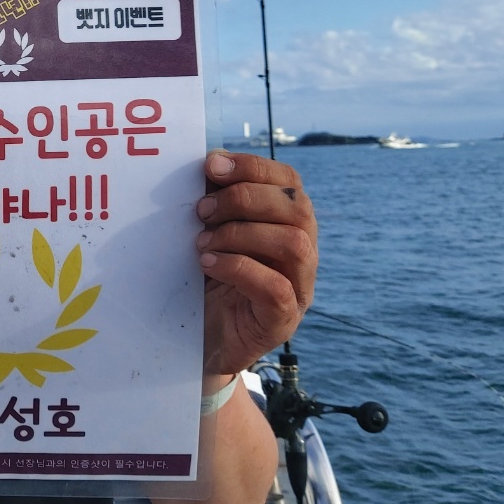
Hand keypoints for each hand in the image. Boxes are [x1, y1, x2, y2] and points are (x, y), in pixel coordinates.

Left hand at [195, 151, 316, 375]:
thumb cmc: (206, 280)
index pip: (288, 180)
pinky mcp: (283, 320)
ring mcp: (298, 287)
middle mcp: (302, 252)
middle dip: (245, 198)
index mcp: (286, 223)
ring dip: (241, 234)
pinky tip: (207, 264)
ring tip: (202, 243)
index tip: (211, 165)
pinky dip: (238, 268)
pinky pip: (276, 288)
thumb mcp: (208, 233)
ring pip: (294, 243)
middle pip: (298, 207)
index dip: (253, 166)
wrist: (201, 341)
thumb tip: (207, 161)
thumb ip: (213, 200)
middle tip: (201, 211)